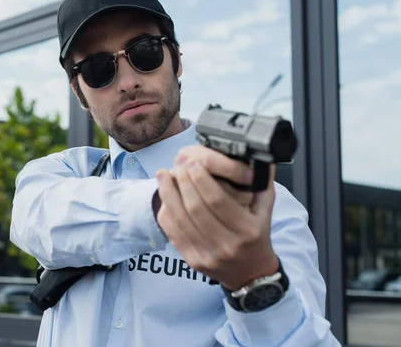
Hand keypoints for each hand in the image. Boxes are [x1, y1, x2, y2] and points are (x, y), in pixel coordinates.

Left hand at [155, 145, 278, 290]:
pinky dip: (166, 212)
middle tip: (177, 165)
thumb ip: (263, 183)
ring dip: (168, 194)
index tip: (192, 162)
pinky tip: (163, 196)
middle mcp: (227, 245)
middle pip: (195, 208)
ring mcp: (207, 255)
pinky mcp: (192, 261)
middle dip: (183, 182)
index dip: (201, 179)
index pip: (217, 200)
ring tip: (163, 175)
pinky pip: (173, 233)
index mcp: (247, 230)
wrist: (250, 275)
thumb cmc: (257, 237)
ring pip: (180, 220)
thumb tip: (262, 155)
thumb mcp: (266, 211)